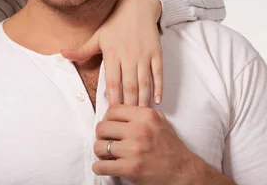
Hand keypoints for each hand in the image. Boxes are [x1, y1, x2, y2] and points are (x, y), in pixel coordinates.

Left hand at [60, 0, 162, 105]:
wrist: (137, 6)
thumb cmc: (115, 23)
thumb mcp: (97, 36)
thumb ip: (82, 50)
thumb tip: (62, 55)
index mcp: (112, 53)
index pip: (112, 81)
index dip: (113, 98)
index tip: (111, 113)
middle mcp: (128, 55)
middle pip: (129, 85)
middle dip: (128, 104)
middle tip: (128, 120)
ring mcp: (143, 54)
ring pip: (144, 82)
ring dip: (143, 99)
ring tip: (140, 115)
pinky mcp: (156, 52)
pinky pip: (158, 73)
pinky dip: (158, 87)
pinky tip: (156, 101)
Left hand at [92, 105, 207, 184]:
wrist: (184, 172)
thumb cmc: (172, 148)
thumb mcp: (160, 122)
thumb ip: (141, 113)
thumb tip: (121, 110)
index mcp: (145, 116)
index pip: (112, 110)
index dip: (107, 119)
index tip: (109, 126)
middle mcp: (139, 130)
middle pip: (102, 127)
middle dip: (100, 135)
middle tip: (105, 141)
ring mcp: (134, 150)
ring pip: (99, 146)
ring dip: (99, 152)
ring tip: (106, 155)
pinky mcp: (131, 168)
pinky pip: (101, 166)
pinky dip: (99, 168)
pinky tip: (103, 167)